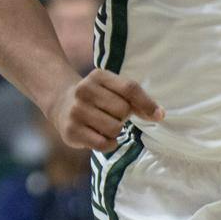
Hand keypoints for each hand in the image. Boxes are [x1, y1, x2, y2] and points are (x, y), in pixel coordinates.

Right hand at [48, 69, 162, 152]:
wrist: (61, 104)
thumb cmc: (97, 98)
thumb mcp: (113, 90)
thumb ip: (135, 100)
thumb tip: (159, 115)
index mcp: (98, 76)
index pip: (129, 88)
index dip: (146, 103)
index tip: (159, 116)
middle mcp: (84, 91)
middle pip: (123, 110)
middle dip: (123, 117)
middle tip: (113, 116)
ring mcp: (76, 111)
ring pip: (114, 128)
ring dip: (116, 131)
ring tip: (106, 126)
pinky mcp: (71, 131)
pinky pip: (103, 143)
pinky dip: (109, 144)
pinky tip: (102, 137)